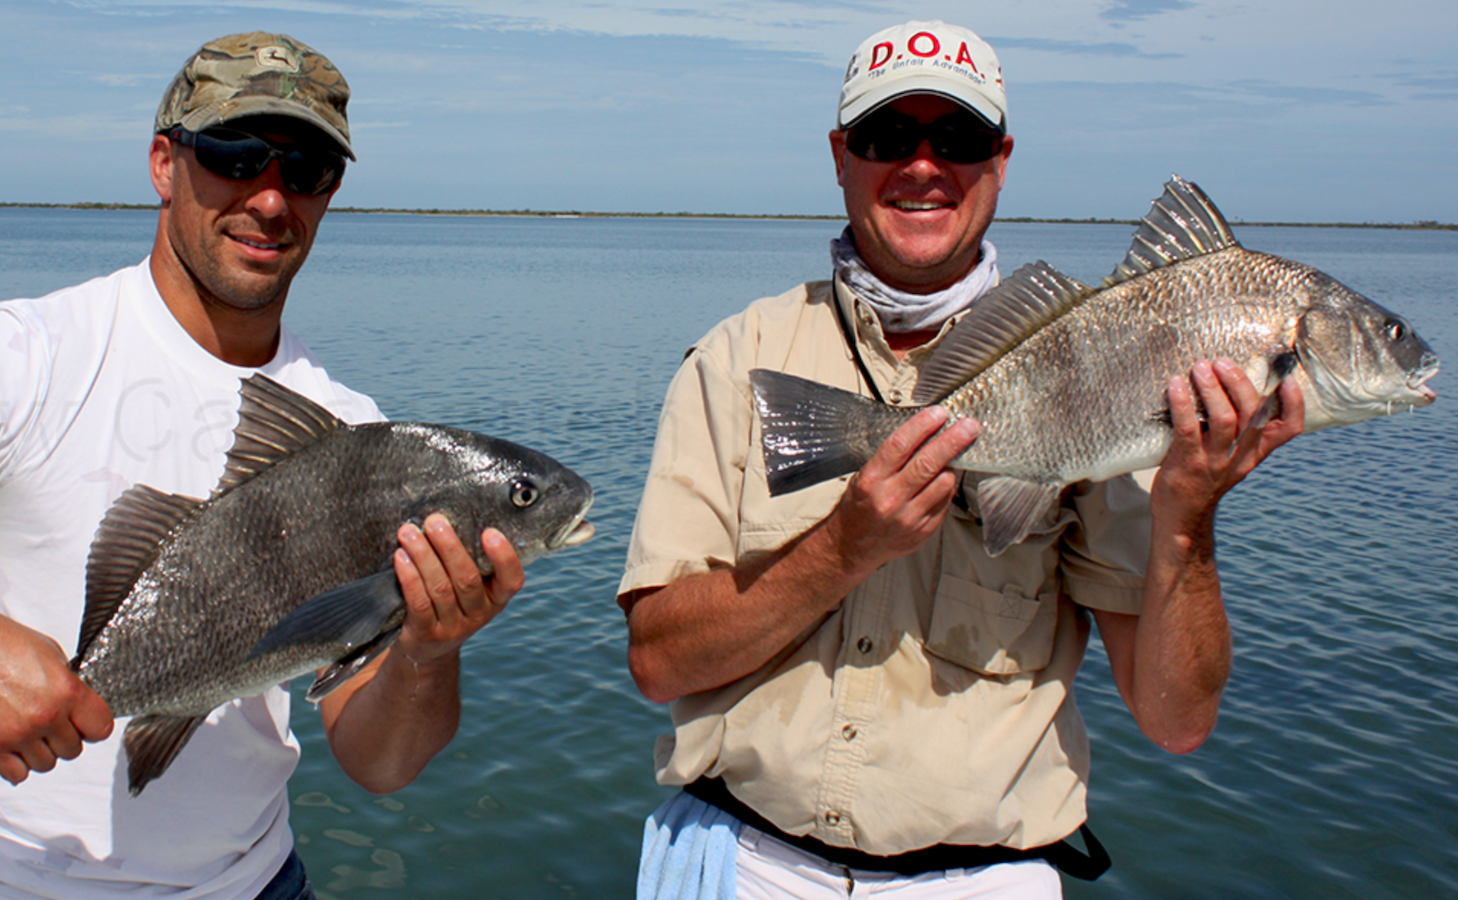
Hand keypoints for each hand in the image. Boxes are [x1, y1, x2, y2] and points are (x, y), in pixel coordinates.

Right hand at [0, 616, 113, 785]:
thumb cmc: (3, 646)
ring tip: (26, 730)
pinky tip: (11, 744)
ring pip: (45, 764)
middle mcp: (44, 717)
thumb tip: (78, 703)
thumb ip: (68, 684)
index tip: (84, 723)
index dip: (92, 726)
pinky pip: (17, 773)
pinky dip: (15, 763)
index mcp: (66, 692)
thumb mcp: (50, 654)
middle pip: (72, 750)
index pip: (100, 729)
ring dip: (38, 751)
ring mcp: (17, 735)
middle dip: (62, 738)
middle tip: (48, 723)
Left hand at [391, 515, 524, 665]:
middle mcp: (479, 614)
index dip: (503, 557)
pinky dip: (410, 578)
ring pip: (440, 588)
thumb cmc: (448, 601)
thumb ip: (468, 559)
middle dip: (449, 546)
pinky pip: (419, 603)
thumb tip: (450, 516)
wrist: (426, 648)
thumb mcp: (468, 587)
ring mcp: (453, 627)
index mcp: (496, 598)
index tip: (489, 532)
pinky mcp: (427, 634)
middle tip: (434, 521)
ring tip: (408, 533)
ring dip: (423, 556)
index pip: (512, 580)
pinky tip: (401, 558)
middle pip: (467, 579)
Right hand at [824, 406, 979, 575]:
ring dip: (951, 466)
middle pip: (928, 463)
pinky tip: (942, 481)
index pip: (900, 445)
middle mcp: (890, 499)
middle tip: (968, 427)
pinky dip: (947, 487)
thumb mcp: (865, 476)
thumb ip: (893, 459)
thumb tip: (925, 433)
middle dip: (952, 441)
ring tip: (950, 457)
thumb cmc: (860, 507)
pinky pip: (945, 501)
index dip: (922, 425)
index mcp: (872, 480)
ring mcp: (909, 517)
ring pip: (943, 482)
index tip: (939, 414)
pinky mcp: (923, 530)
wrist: (853, 544)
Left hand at [1153, 358, 1304, 533]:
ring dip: (1212, 388)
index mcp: (1255, 453)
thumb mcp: (1229, 455)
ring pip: (1224, 419)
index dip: (1294, 404)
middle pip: (1253, 415)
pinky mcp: (1188, 463)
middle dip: (1239, 383)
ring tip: (1200, 367)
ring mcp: (1215, 461)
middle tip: (1221, 361)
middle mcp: (1240, 456)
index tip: (1287, 379)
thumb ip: (1235, 429)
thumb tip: (1228, 381)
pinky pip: (1188, 429)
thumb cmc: (1202, 476)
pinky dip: (1182, 403)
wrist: (1181, 517)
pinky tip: (1176, 385)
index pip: (1289, 429)